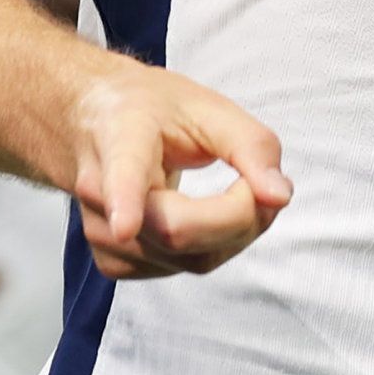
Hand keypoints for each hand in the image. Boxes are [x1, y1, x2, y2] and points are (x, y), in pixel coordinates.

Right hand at [63, 66, 291, 278]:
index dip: (125, 204)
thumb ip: (252, 147)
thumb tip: (280, 197)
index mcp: (120, 138)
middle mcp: (100, 192)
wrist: (94, 122)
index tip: (125, 225)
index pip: (119, 178)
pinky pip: (186, 266)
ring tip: (239, 190)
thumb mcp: (208, 107)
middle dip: (242, 215)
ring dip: (235, 232)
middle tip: (262, 181)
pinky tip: (213, 213)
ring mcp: (103, 233)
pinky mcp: (114, 261)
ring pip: (190, 258)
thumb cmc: (152, 111)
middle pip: (178, 231)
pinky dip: (217, 245)